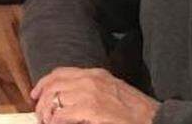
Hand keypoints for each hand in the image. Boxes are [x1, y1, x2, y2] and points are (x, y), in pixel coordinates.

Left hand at [31, 67, 158, 123]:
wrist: (156, 119)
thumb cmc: (137, 111)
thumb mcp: (113, 91)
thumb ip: (92, 89)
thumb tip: (70, 99)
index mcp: (96, 74)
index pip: (60, 73)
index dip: (44, 84)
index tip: (36, 94)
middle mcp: (91, 80)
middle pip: (53, 85)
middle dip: (42, 101)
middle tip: (41, 115)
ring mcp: (91, 94)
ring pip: (54, 100)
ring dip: (47, 114)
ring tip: (48, 122)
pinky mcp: (92, 110)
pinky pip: (62, 114)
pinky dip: (56, 121)